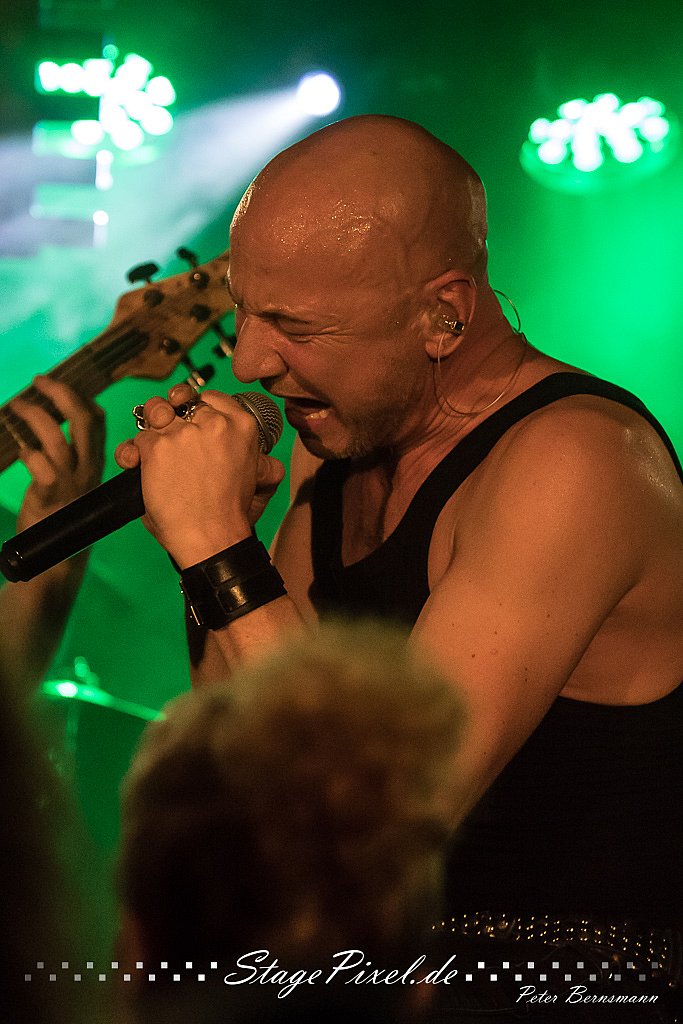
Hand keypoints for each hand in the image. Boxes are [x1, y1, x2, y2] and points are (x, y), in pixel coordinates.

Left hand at [13, 376, 104, 532]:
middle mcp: (88, 469)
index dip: (81, 396)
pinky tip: (19, 448)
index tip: (63, 384)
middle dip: (62, 394)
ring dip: (35, 416)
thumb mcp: (77, 481)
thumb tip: (65, 425)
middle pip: (84, 421)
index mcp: (96, 462)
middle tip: (40, 381)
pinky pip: (41, 467)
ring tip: (17, 406)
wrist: (60, 556)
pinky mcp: (51, 497)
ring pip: (57, 439)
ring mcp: (71, 483)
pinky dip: (28, 452)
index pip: (98, 421)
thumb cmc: (65, 514)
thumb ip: (76, 455)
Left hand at [114, 384, 284, 566]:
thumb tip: (267, 460)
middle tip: (170, 434)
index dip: (196, 406)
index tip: (190, 417)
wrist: (212, 535)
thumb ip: (254, 457)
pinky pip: (137, 440)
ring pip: (155, 412)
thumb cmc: (229, 511)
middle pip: (181, 400)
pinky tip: (135, 464)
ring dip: (150, 426)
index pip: (211, 397)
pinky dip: (132, 454)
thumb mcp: (254, 475)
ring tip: (153, 447)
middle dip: (171, 414)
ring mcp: (183, 433)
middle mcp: (213, 422)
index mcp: (242, 426)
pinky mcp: (157, 447)